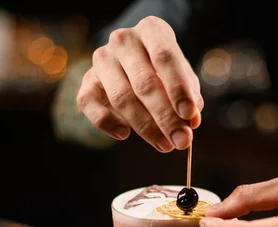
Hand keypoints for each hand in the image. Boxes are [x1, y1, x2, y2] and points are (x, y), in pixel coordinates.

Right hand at [76, 16, 202, 151]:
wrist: (135, 61)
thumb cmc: (165, 70)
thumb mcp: (183, 77)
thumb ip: (189, 97)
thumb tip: (191, 122)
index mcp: (151, 30)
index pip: (164, 56)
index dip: (178, 89)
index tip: (190, 116)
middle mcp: (123, 40)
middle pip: (144, 82)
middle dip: (165, 117)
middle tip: (181, 141)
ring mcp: (102, 59)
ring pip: (121, 98)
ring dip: (145, 127)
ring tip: (165, 145)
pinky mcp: (86, 81)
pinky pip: (90, 104)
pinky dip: (107, 122)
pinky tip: (124, 134)